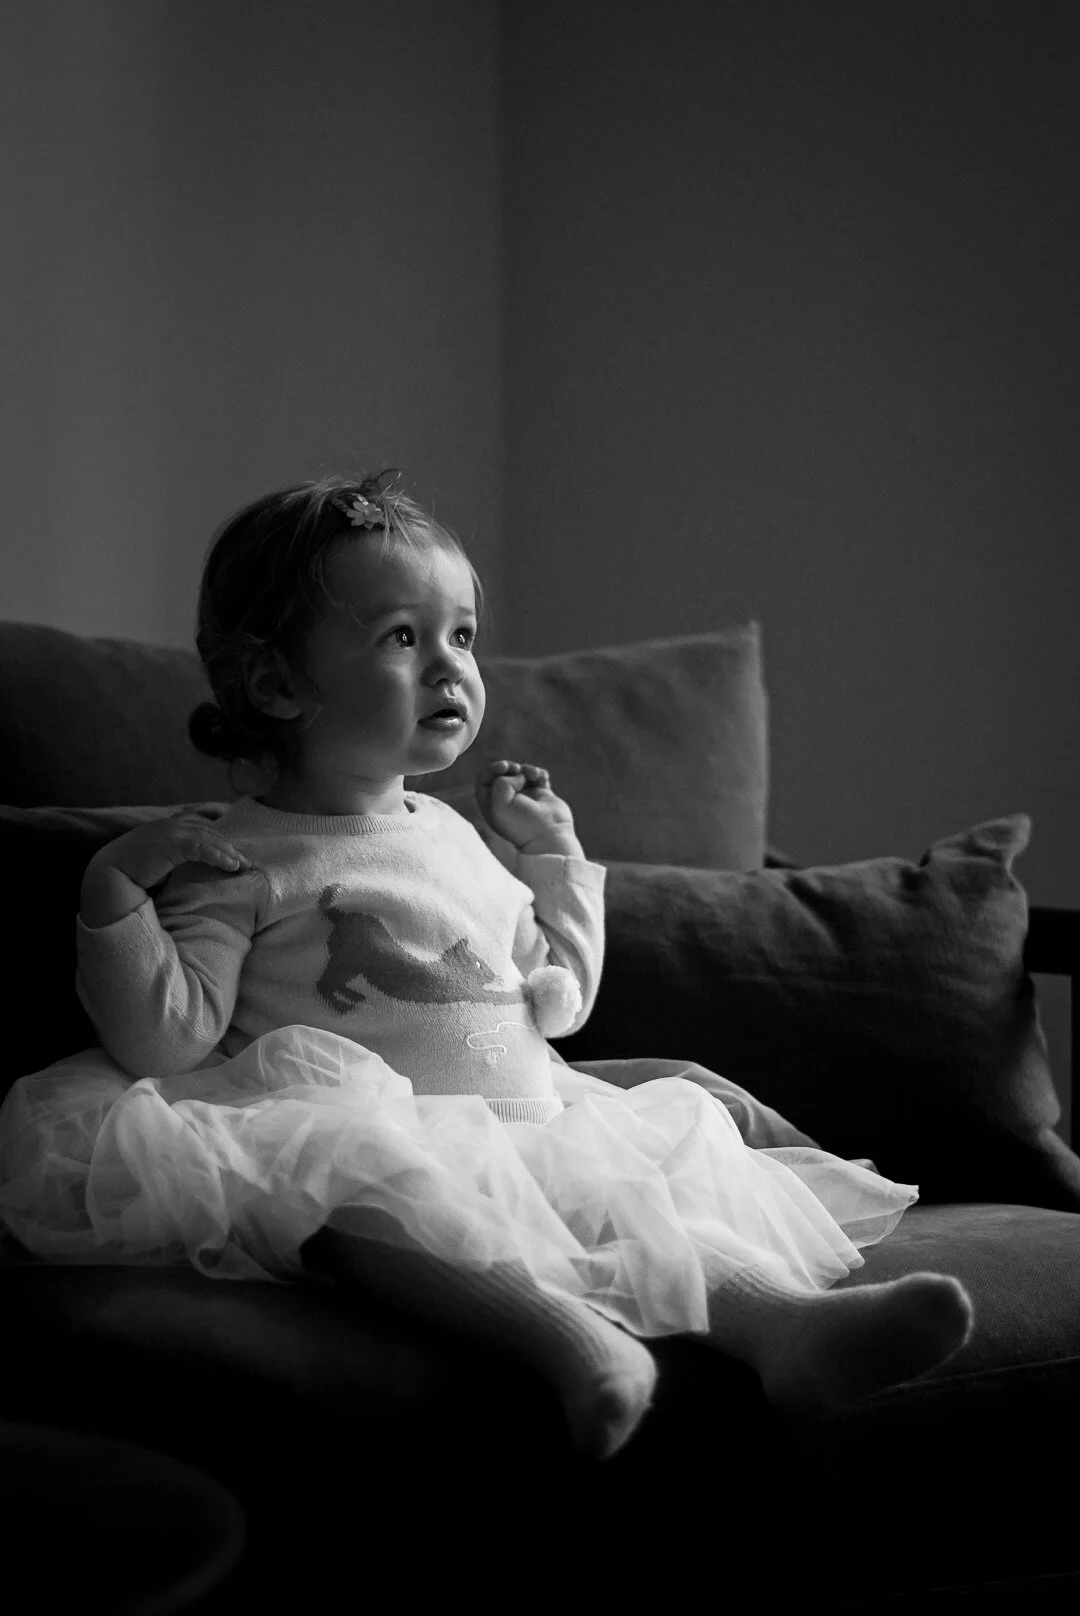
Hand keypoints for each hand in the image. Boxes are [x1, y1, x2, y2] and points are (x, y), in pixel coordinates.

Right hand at [90, 807, 251, 893]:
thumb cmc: (131, 873)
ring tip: (242, 865)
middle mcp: (171, 825)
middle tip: (246, 862)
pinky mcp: (171, 843)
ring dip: (228, 853)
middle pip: (209, 832)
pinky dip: (219, 857)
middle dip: (229, 847)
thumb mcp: (158, 861)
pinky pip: (202, 848)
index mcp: (167, 827)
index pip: (201, 828)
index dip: (220, 840)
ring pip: (209, 839)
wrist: (110, 875)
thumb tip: (194, 868)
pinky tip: (231, 866)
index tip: (234, 853)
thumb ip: (175, 857)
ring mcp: (170, 831)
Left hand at [474, 759, 576, 851]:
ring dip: (527, 769)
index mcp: (491, 805)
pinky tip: (542, 778)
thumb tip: (518, 775)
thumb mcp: (500, 805)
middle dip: (510, 767)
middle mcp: (507, 801)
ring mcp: (525, 798)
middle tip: (516, 769)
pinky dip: (539, 774)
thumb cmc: (522, 824)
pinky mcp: (542, 796)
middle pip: (503, 773)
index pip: (484, 779)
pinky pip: (538, 777)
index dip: (493, 768)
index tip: (505, 767)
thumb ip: (501, 783)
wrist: (549, 837)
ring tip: (534, 775)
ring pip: (521, 773)